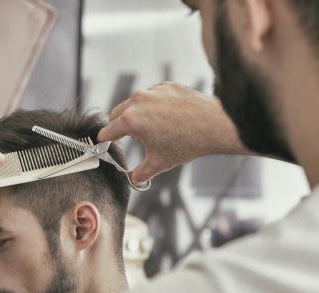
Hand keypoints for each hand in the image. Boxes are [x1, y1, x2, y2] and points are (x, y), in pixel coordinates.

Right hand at [98, 82, 247, 184]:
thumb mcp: (159, 163)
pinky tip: (165, 119)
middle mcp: (138, 101)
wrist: (213, 125)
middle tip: (125, 139)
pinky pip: (152, 96)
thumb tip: (134, 181)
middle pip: (116, 114)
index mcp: (131, 120)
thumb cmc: (187, 143)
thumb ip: (141, 174)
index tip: (105, 145)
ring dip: (136, 115)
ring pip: (134, 103)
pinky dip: (153, 106)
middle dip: (118, 127)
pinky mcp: (166, 86)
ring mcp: (153, 91)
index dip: (105, 141)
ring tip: (150, 131)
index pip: (107, 131)